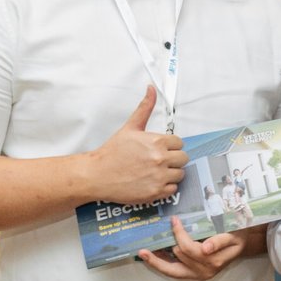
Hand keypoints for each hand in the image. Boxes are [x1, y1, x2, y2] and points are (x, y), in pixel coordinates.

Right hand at [85, 86, 186, 202]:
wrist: (97, 175)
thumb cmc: (112, 152)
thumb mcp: (130, 127)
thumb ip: (144, 108)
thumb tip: (151, 88)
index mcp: (157, 142)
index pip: (179, 143)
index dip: (170, 146)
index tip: (159, 150)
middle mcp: (160, 159)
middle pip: (183, 159)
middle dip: (173, 159)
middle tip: (158, 161)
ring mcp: (159, 176)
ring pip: (180, 174)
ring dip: (170, 173)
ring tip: (155, 172)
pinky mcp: (156, 192)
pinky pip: (173, 189)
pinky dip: (165, 187)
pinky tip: (153, 182)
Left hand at [138, 217, 257, 280]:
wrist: (241, 244)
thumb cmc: (237, 235)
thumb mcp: (233, 234)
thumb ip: (220, 241)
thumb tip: (205, 249)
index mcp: (214, 261)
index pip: (189, 248)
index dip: (179, 234)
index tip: (174, 220)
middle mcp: (205, 271)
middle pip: (178, 257)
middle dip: (167, 244)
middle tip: (153, 234)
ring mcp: (198, 275)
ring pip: (171, 270)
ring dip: (157, 260)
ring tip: (144, 251)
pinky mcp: (192, 275)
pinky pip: (173, 272)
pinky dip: (160, 265)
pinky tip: (150, 257)